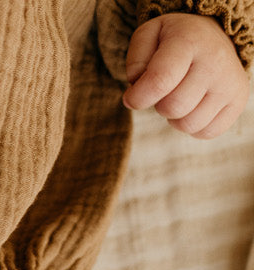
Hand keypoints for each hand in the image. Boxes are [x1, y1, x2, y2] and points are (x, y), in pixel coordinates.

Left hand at [123, 13, 249, 138]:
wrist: (212, 36)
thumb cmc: (172, 42)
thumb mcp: (148, 36)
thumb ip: (136, 61)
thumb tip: (137, 90)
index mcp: (189, 40)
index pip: (159, 82)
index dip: (138, 98)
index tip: (131, 97)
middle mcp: (215, 60)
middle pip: (173, 107)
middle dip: (159, 104)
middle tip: (165, 90)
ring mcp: (230, 81)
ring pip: (189, 124)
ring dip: (175, 117)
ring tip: (180, 96)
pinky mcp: (238, 99)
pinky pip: (206, 132)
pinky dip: (193, 127)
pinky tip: (194, 106)